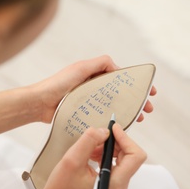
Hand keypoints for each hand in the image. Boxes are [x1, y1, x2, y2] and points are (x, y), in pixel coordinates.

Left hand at [34, 55, 155, 122]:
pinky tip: (123, 125)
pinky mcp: (85, 114)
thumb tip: (118, 67)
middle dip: (137, 101)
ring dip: (129, 111)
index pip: (121, 79)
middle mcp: (94, 88)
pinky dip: (115, 119)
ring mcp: (90, 101)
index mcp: (95, 75)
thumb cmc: (58, 84)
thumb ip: (99, 63)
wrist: (39, 103)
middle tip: (148, 109)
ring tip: (139, 119)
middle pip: (121, 94)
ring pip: (115, 106)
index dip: (136, 85)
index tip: (150, 92)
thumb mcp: (80, 68)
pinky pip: (104, 115)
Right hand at [37, 124, 146, 188]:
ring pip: (123, 160)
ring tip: (91, 149)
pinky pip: (116, 166)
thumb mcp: (72, 160)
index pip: (135, 156)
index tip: (113, 129)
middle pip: (130, 157)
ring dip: (109, 149)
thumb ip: (89, 141)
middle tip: (98, 138)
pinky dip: (105, 156)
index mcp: (114, 184)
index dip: (126, 139)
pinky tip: (91, 156)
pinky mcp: (111, 187)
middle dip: (115, 143)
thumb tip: (104, 131)